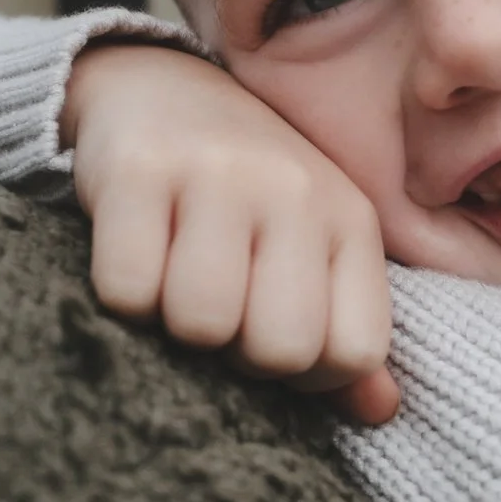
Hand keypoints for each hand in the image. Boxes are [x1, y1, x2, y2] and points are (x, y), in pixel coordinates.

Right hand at [60, 43, 399, 423]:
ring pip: (202, 323)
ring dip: (175, 328)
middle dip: (238, 357)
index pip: (354, 352)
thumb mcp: (312, 252)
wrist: (160, 90)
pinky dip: (121, 297)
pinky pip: (128, 290)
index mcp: (349, 221)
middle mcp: (295, 191)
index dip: (305, 374)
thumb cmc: (246, 196)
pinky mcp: (138, 168)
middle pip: (280, 349)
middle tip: (218, 312)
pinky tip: (134, 257)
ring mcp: (218, 174)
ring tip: (175, 284)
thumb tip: (379, 411)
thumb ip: (345, 332)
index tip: (270, 338)